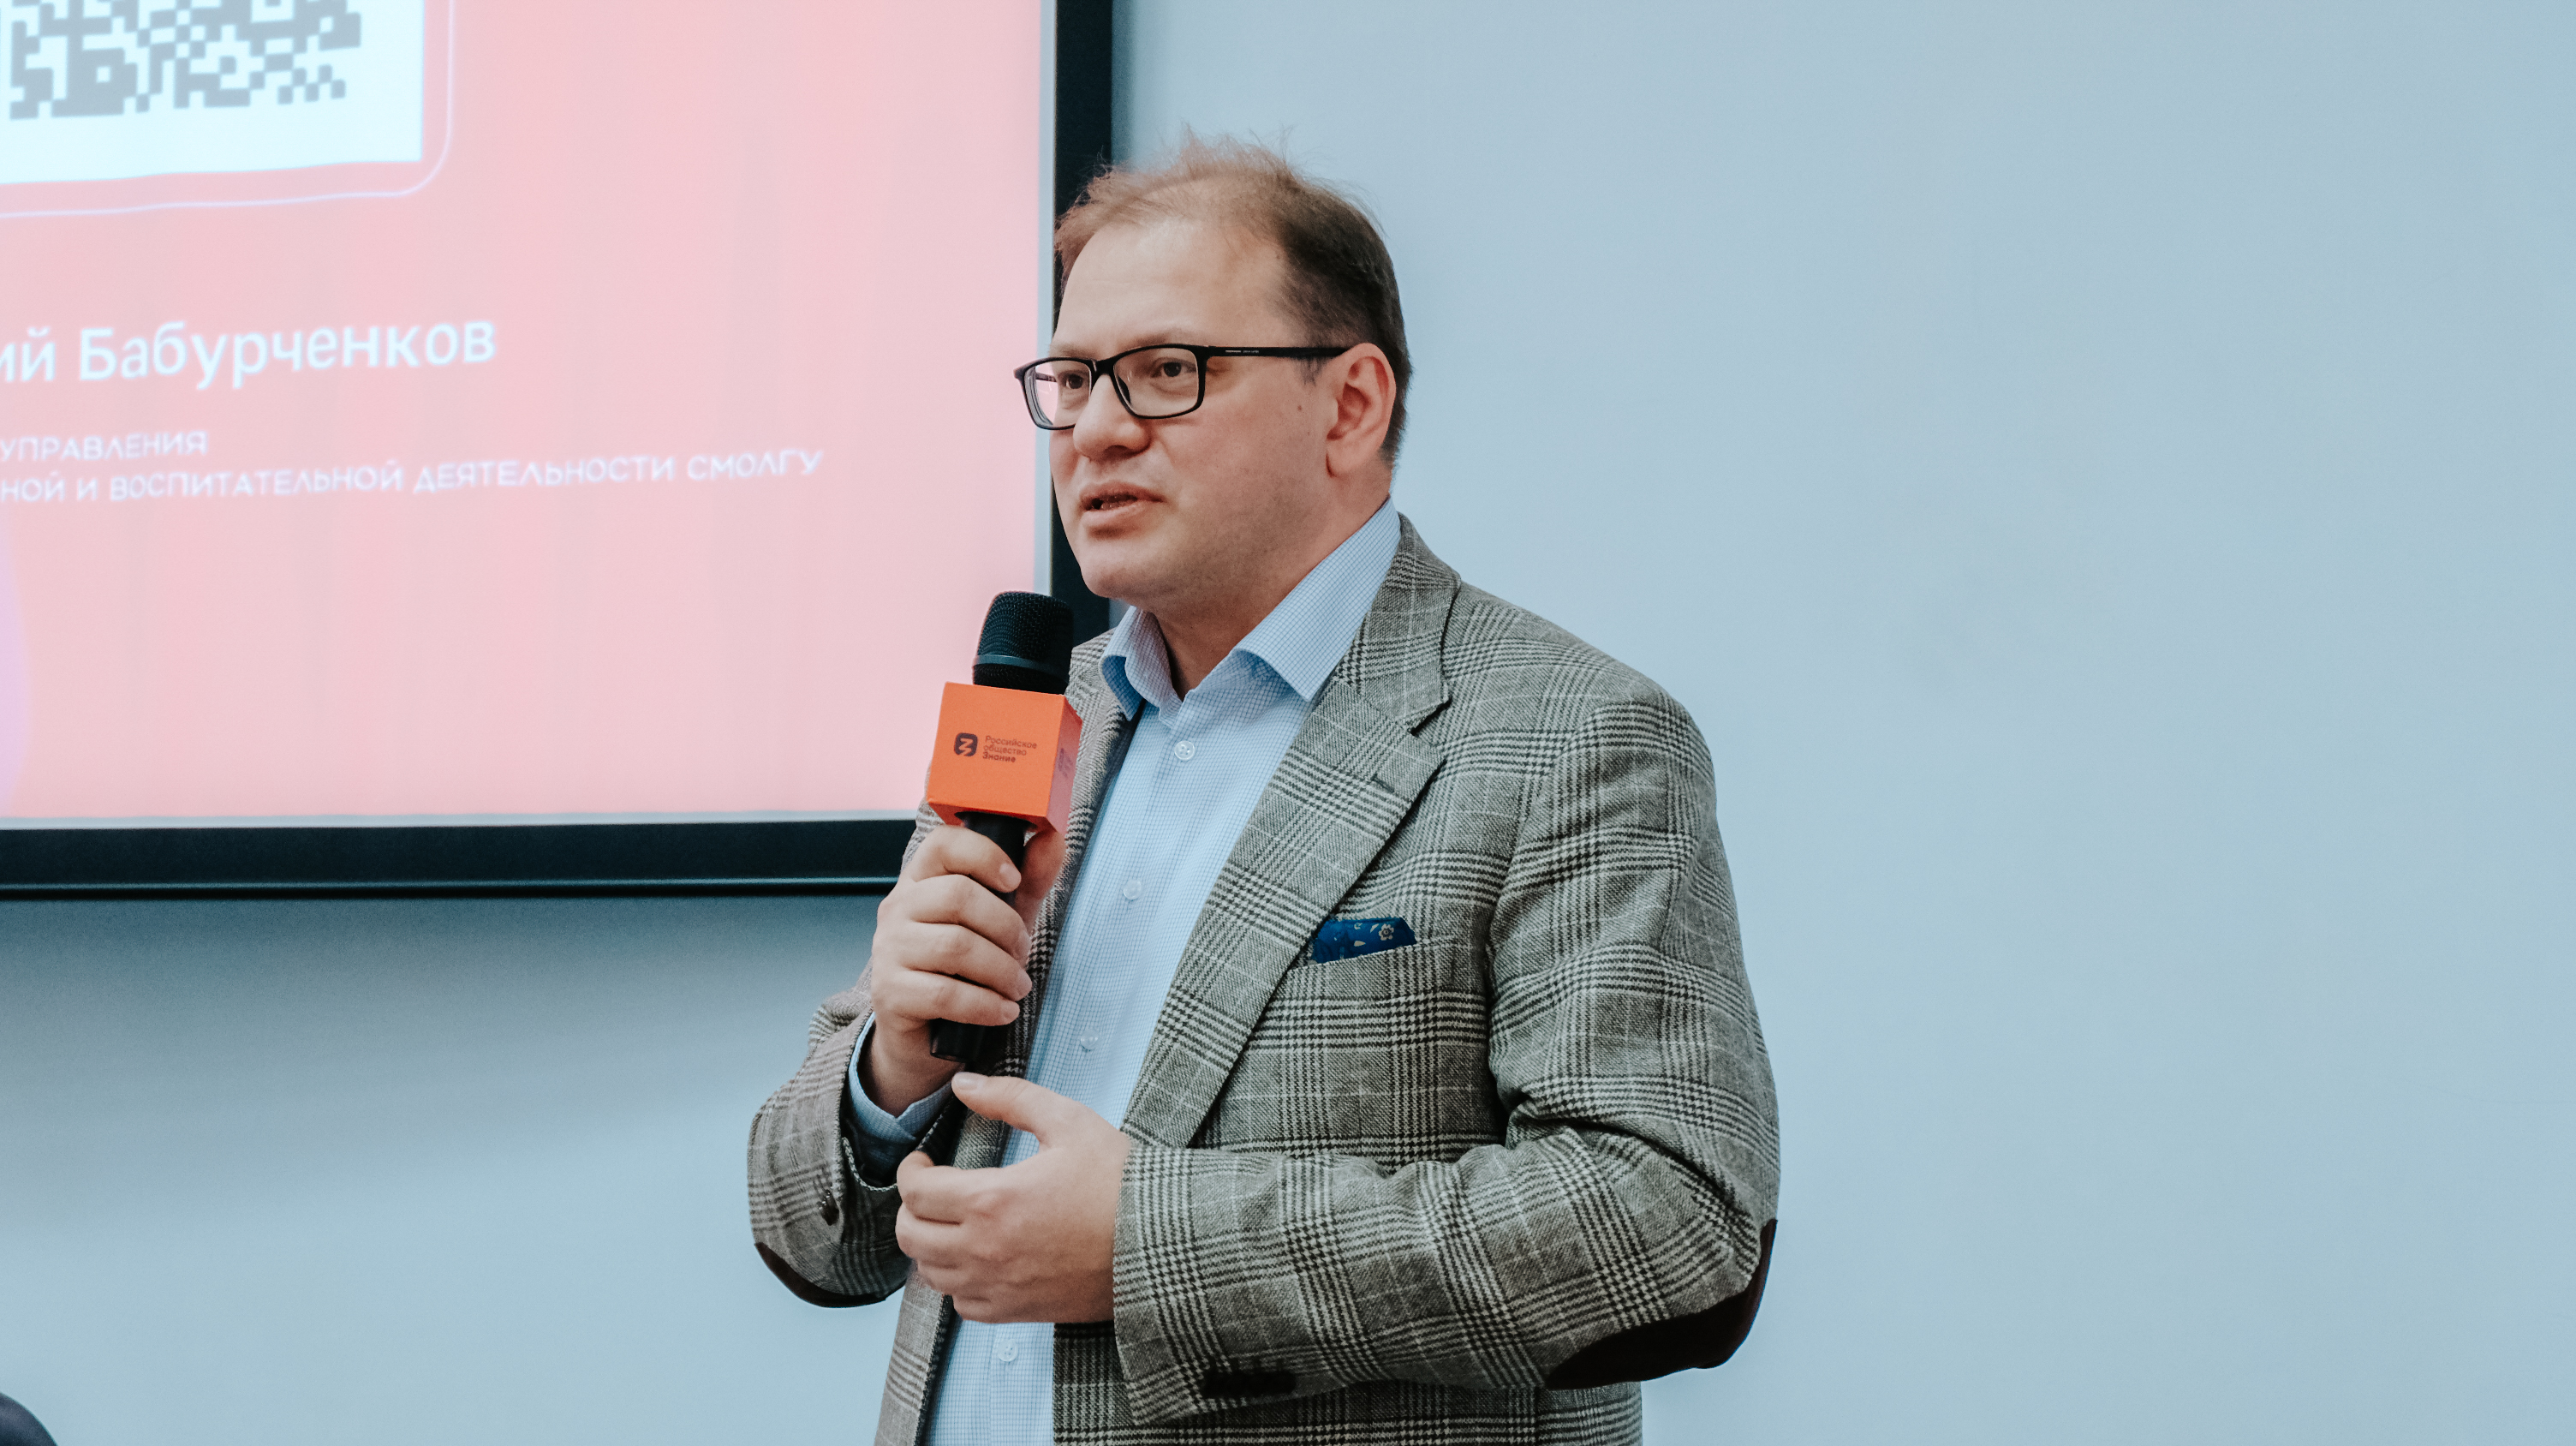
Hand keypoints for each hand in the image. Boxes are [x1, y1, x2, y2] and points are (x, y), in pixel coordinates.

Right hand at [861, 824, 1065, 1112]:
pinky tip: (1003, 1011)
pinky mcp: (890, 993)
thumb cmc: (965, 968)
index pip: (943, 844)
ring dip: (1001, 970)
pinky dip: (985, 1005)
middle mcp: (898, 909)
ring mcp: (888, 950)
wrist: (926, 1035)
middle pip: (957, 896)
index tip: (1014, 880)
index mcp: (921, 881)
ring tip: (1017, 986)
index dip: (984, 855)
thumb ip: (1029, 881)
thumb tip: (1055, 840)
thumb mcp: (1002, 919)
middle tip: (1022, 952)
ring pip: (955, 946)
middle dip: (1006, 927)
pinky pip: (946, 993)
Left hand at [894, 1073, 1131, 1322]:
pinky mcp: (1017, 1311)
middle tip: (930, 1190)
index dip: (910, 1171)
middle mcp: (985, 1250)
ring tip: (951, 1222)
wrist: (1159, 1242)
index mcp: (991, 1200)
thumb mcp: (1069, 1122)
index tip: (922, 1162)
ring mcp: (999, 1285)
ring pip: (930, 1273)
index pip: (915, 1192)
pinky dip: (958, 1281)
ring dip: (931, 1245)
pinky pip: (962, 1304)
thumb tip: (964, 1085)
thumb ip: (1010, 1098)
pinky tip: (978, 1259)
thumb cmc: (1120, 1183)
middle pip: (911, 1236)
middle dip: (912, 1208)